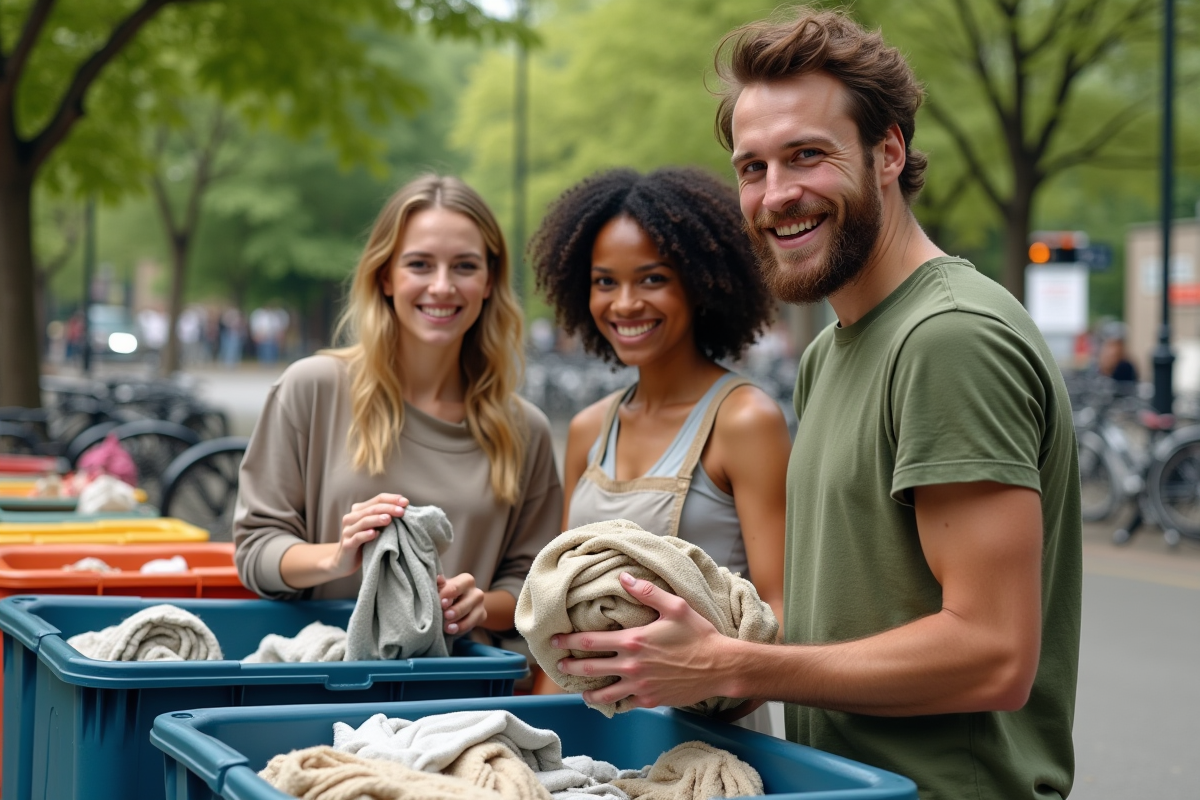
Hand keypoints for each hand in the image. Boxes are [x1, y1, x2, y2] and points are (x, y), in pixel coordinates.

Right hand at [323, 493, 407, 579]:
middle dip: (388, 508)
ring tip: (389, 519)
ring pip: (364, 521)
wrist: (344, 561)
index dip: (392, 499)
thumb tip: (405, 508)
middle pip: (372, 508)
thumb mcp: (374, 527)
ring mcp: (348, 531)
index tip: (406, 503)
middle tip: (402, 511)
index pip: (378, 499)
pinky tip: (375, 534)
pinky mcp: (347, 544)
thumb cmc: (364, 542)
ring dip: (377, 519)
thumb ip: (384, 518)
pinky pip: (357, 538)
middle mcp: (351, 517)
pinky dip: (366, 535)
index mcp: (359, 510)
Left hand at [438, 573, 486, 634]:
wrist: (454, 606)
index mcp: (466, 580)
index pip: (458, 586)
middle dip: (456, 609)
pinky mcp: (482, 616)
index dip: (448, 594)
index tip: (441, 603)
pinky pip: (474, 623)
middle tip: (446, 615)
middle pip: (468, 600)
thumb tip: (438, 578)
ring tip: (446, 627)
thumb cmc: (445, 595)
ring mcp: (481, 604)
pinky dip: (462, 628)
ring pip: (473, 613)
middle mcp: (476, 591)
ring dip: (459, 621)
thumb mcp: (440, 589)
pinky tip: (452, 630)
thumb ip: (439, 585)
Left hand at [553, 572, 733, 709]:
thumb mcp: (675, 606)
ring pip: (604, 694)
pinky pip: (626, 703)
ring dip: (588, 692)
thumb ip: (647, 592)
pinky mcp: (650, 700)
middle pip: (590, 668)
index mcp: (633, 641)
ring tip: (581, 691)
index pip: (590, 641)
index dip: (568, 641)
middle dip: (570, 666)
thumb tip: (624, 578)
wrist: (719, 666)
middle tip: (558, 665)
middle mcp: (631, 666)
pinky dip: (615, 702)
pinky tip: (611, 700)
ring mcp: (639, 686)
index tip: (554, 641)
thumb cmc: (698, 634)